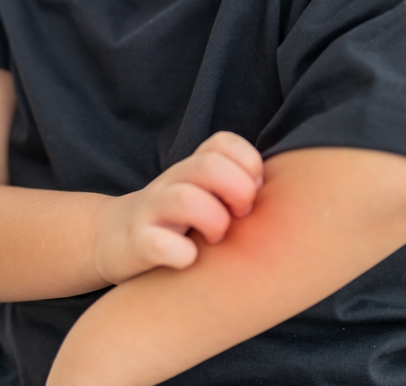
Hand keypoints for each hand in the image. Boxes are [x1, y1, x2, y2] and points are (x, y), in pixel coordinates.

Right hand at [93, 132, 263, 284]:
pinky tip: (188, 261)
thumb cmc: (175, 222)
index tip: (252, 193)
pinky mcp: (136, 245)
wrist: (113, 241)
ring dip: (213, 221)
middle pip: (209, 165)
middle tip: (239, 216)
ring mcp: (151, 212)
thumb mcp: (203, 194)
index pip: (223, 143)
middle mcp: (170, 183)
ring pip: (185, 199)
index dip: (248, 165)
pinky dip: (181, 255)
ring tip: (215, 240)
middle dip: (237, 191)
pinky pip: (159, 244)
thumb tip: (292, 198)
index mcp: (190, 169)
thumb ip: (237, 186)